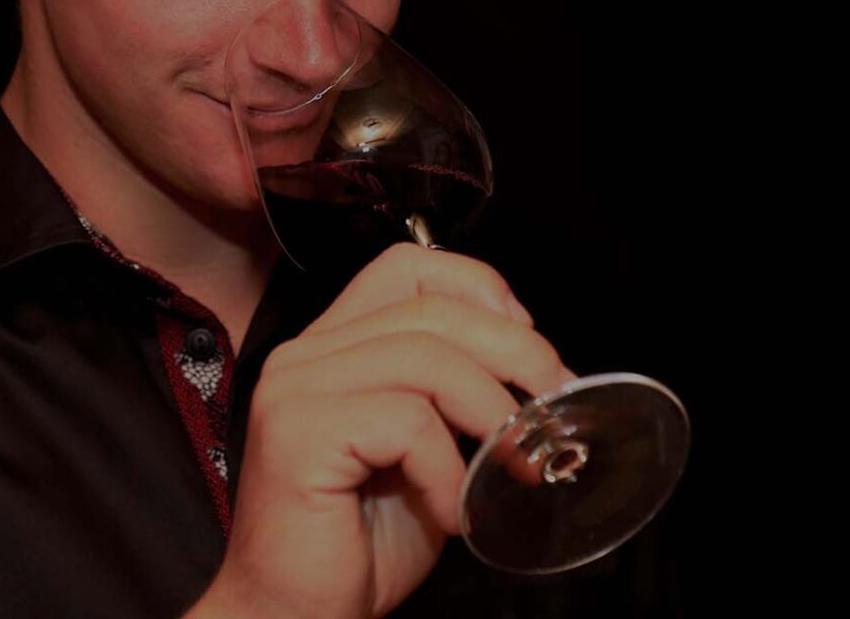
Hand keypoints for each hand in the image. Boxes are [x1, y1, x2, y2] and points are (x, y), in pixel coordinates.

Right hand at [187, 244, 577, 618]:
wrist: (292, 616)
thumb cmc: (358, 545)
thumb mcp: (426, 454)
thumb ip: (455, 399)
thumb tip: (536, 372)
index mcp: (333, 346)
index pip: (407, 267)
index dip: (479, 289)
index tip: (528, 342)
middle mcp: (306, 355)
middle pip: (430, 309)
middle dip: (515, 351)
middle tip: (556, 404)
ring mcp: (297, 389)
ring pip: (426, 358)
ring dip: (492, 413)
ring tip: (515, 465)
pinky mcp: (300, 433)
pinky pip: (407, 423)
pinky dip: (448, 470)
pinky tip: (452, 510)